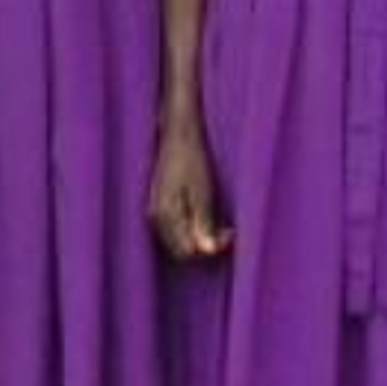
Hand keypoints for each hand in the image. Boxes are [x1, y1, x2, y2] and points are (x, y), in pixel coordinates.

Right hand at [147, 112, 228, 260]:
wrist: (178, 132)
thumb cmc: (192, 158)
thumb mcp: (203, 191)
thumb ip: (204, 222)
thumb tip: (208, 252)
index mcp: (165, 216)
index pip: (187, 252)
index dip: (210, 250)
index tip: (231, 234)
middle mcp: (155, 218)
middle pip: (182, 250)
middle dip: (206, 246)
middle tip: (229, 230)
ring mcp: (155, 212)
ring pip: (180, 241)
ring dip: (201, 237)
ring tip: (222, 224)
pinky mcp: (160, 206)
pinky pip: (177, 229)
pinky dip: (193, 228)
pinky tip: (207, 216)